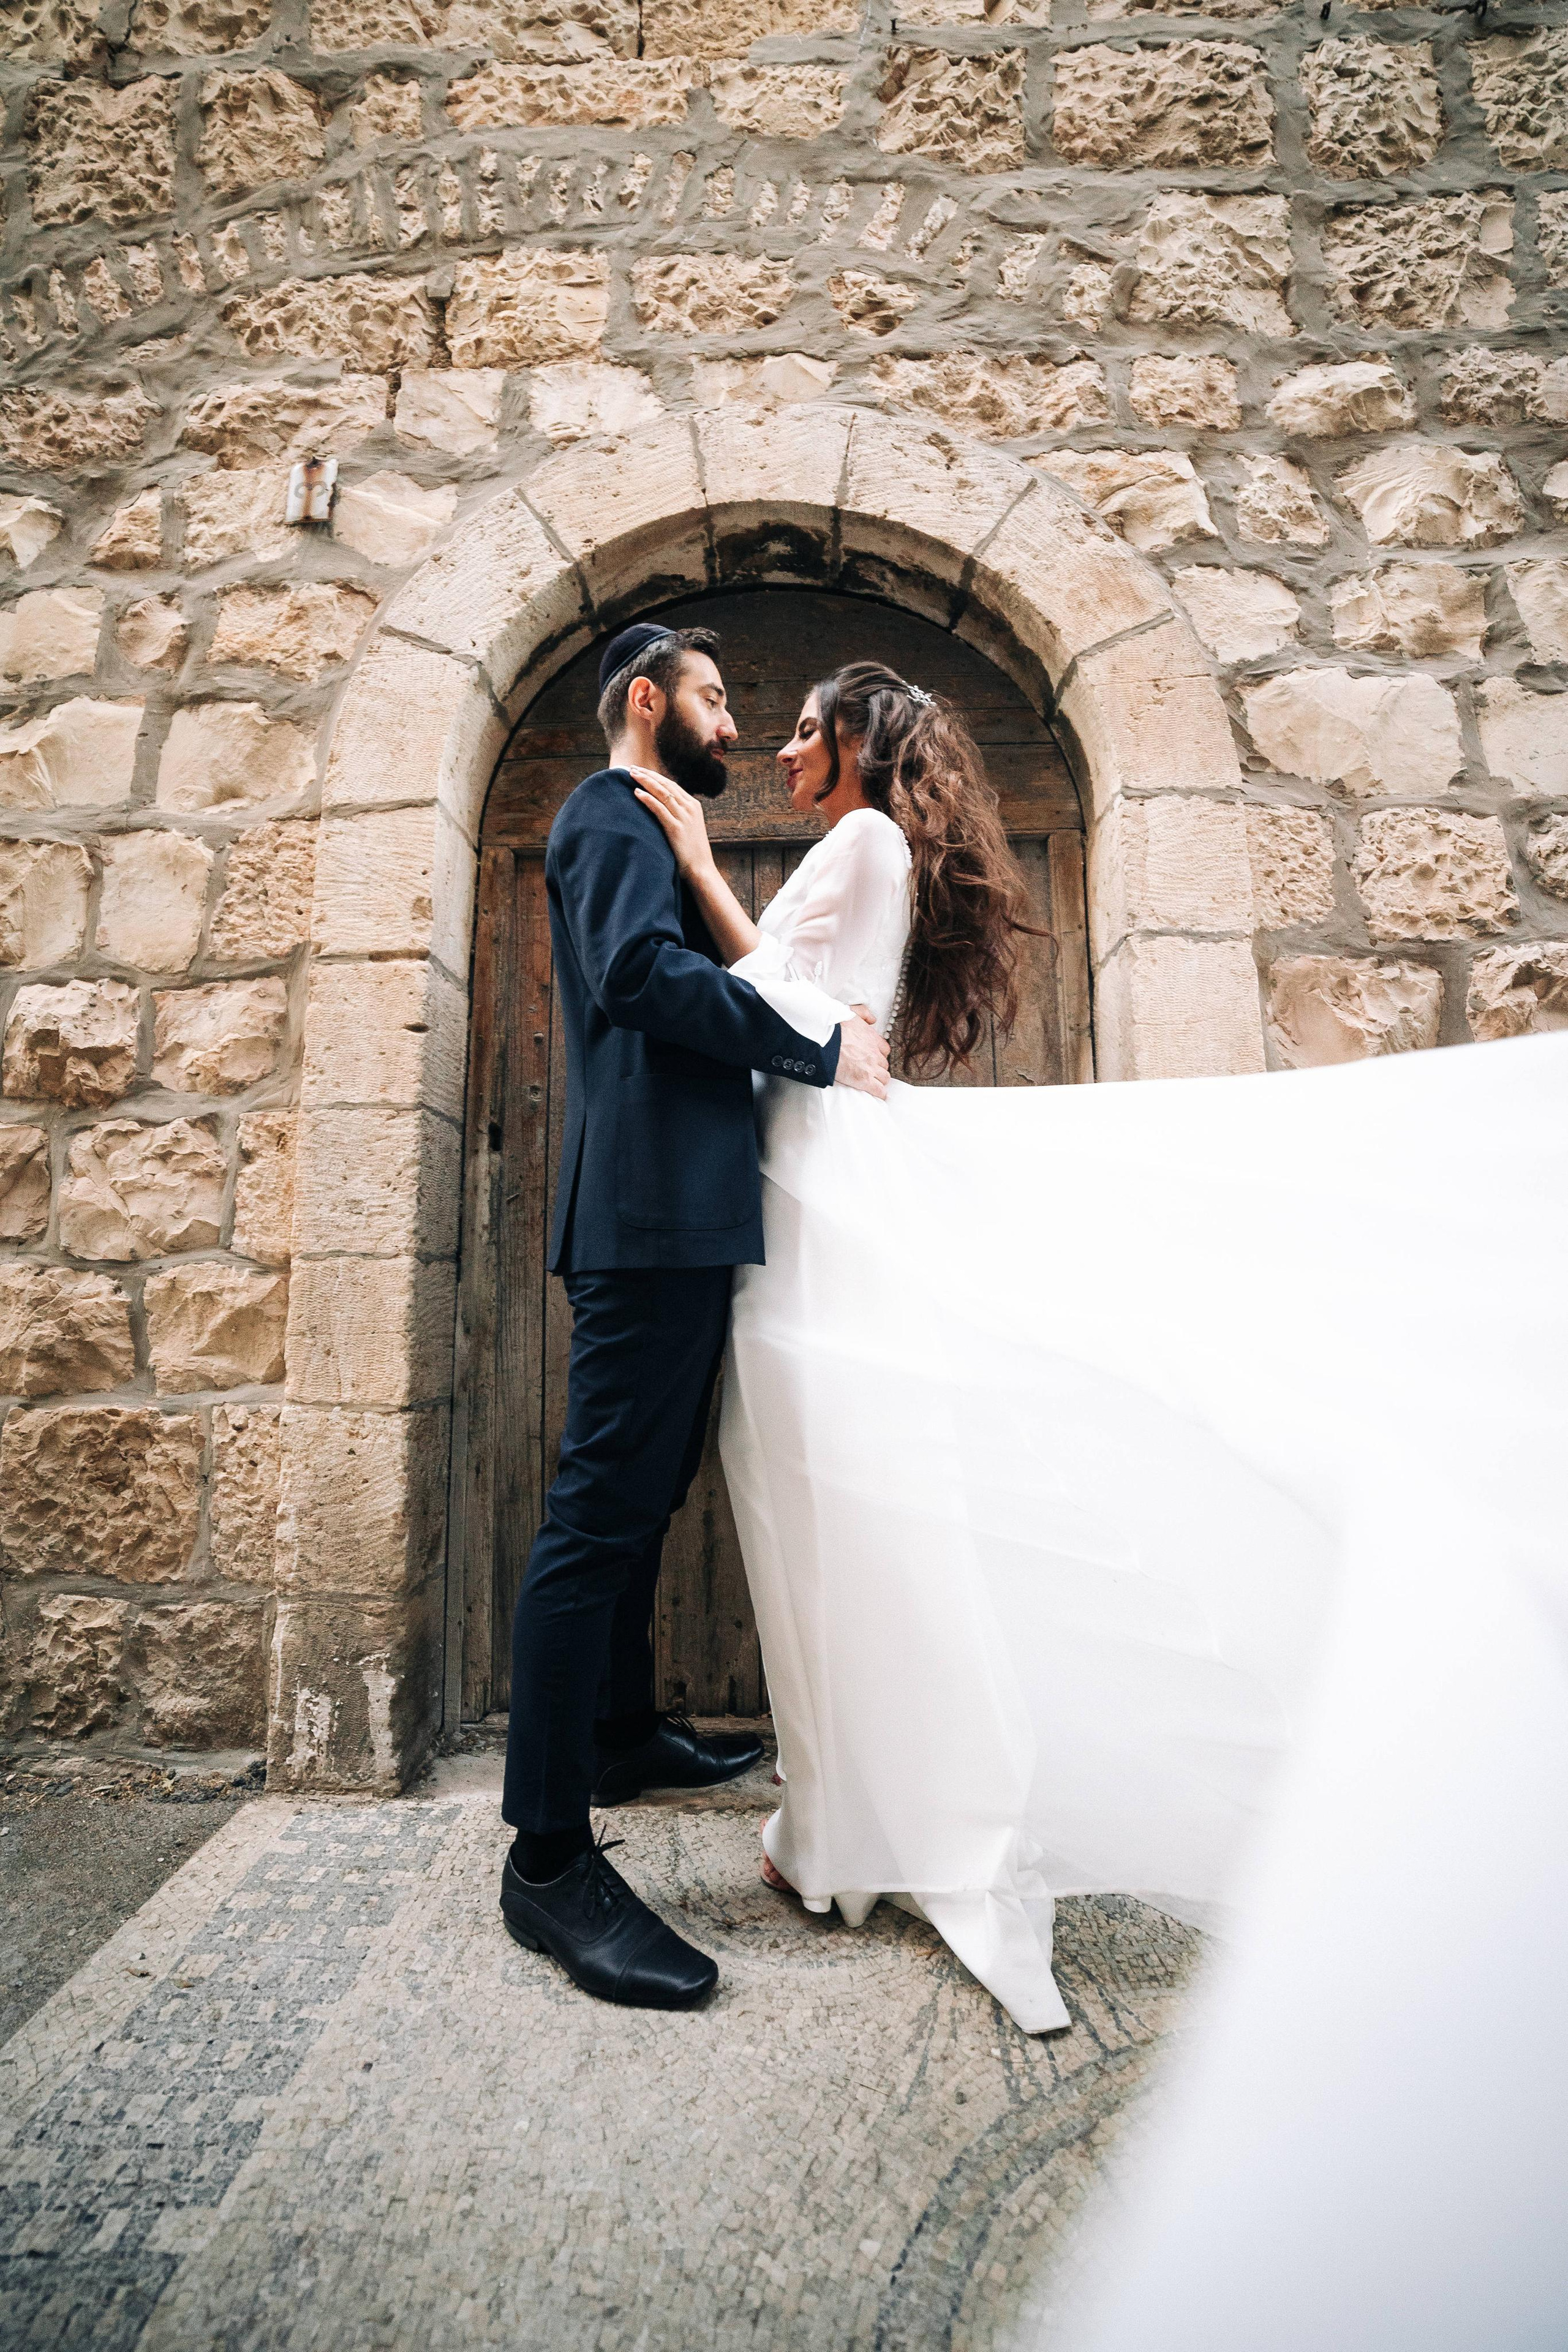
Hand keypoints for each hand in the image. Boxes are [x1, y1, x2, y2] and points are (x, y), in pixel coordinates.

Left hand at [629, 767, 715, 882]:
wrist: (701, 868)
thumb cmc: (691, 851)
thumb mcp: (689, 827)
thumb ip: (679, 815)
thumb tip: (662, 807)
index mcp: (693, 806)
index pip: (672, 785)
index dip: (655, 776)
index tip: (641, 771)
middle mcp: (690, 808)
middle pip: (666, 785)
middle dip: (648, 775)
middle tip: (632, 768)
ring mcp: (684, 817)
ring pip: (662, 793)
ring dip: (645, 782)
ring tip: (631, 775)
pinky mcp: (676, 828)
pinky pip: (659, 809)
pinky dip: (647, 799)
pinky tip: (636, 793)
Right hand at [833, 1009, 889, 1100]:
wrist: (824, 1040)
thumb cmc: (833, 1028)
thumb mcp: (850, 1013)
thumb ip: (864, 1014)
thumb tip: (872, 1019)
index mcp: (872, 1038)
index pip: (884, 1050)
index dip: (879, 1055)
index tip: (874, 1057)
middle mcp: (874, 1053)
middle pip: (884, 1064)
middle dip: (879, 1067)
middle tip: (871, 1070)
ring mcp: (870, 1067)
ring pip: (884, 1077)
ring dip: (880, 1080)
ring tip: (874, 1082)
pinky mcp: (864, 1080)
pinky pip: (879, 1090)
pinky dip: (880, 1093)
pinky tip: (879, 1094)